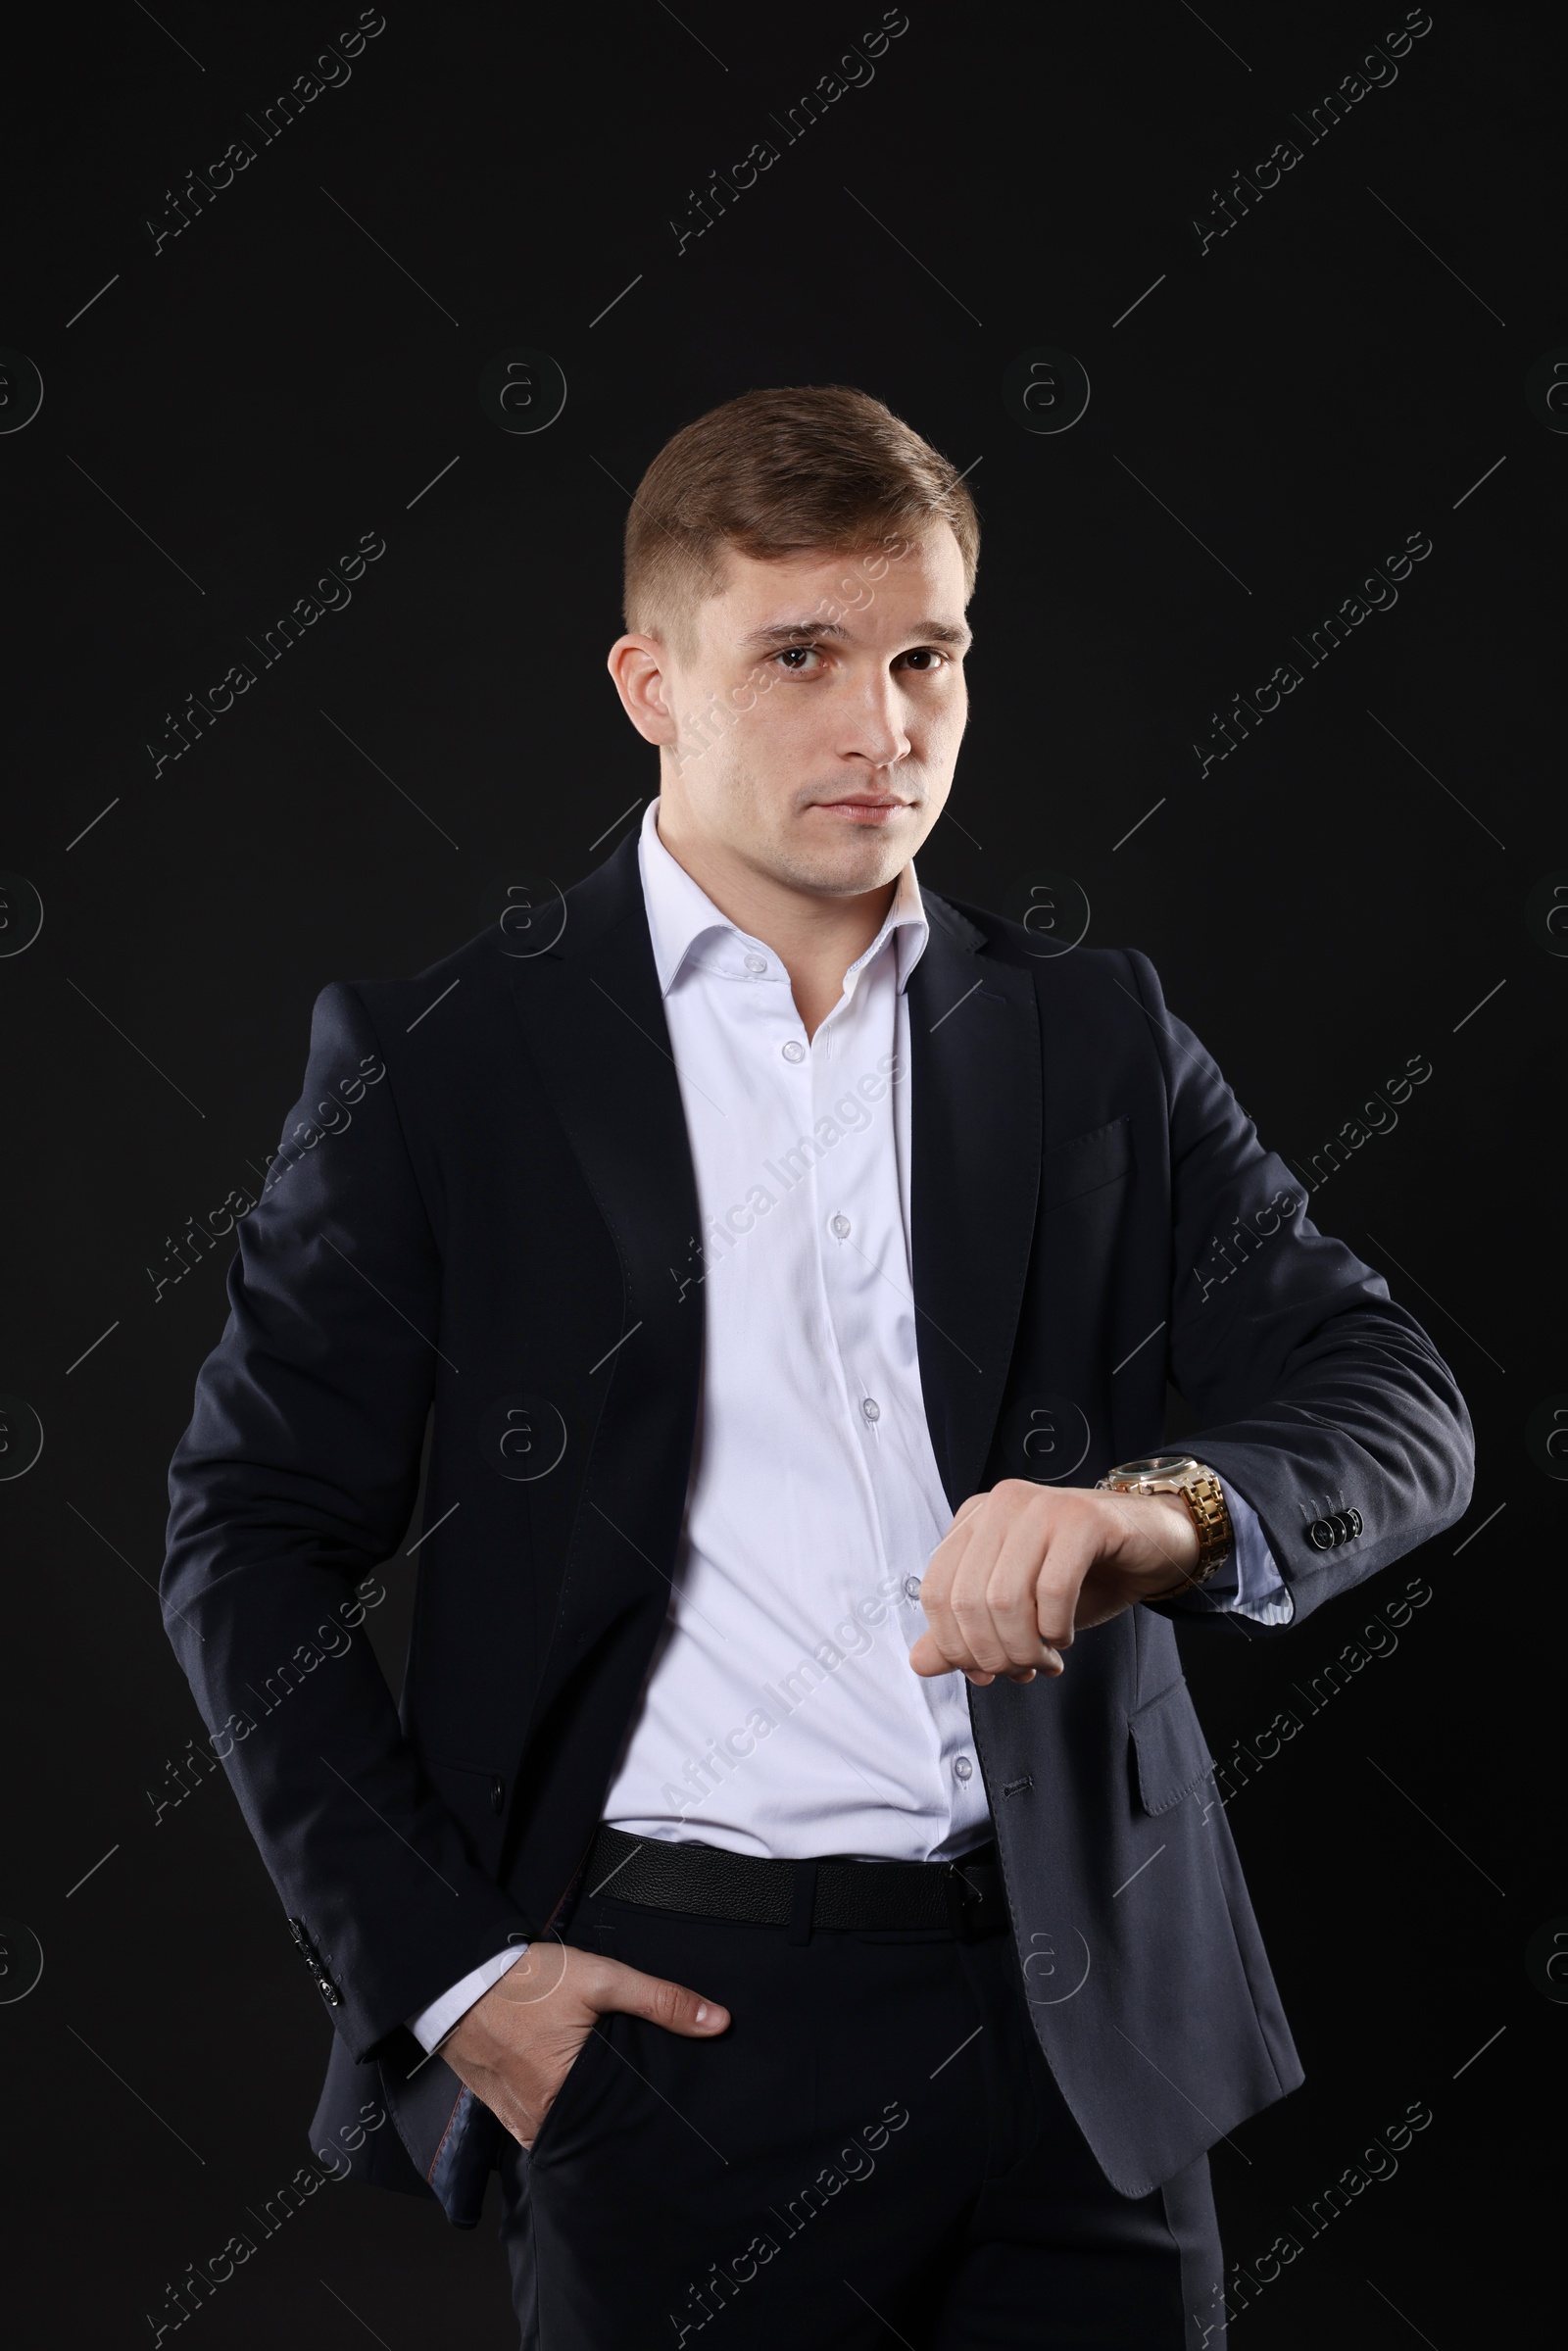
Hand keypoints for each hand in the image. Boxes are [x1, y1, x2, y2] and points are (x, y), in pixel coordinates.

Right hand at [441, 1941, 728, 2148]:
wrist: (455, 1975)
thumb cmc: (521, 1980)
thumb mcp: (600, 1979)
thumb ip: (660, 2001)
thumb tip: (717, 2022)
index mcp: (561, 2101)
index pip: (620, 2125)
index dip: (644, 2113)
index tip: (664, 2109)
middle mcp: (536, 2122)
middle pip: (593, 2128)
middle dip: (615, 2114)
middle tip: (636, 2092)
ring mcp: (514, 2119)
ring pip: (565, 2126)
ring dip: (584, 2111)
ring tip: (607, 2090)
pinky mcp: (499, 2107)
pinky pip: (538, 2120)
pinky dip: (557, 2106)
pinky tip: (570, 2084)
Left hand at [908, 1480, 1198, 1685]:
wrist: (1152, 1543)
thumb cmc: (1081, 1573)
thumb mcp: (1016, 1607)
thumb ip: (966, 1632)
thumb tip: (920, 1663)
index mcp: (974, 1520)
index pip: (936, 1592)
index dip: (955, 1646)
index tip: (984, 1672)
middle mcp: (1000, 1505)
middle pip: (968, 1600)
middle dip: (993, 1653)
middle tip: (1023, 1670)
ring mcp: (1041, 1506)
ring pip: (1006, 1598)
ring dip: (1026, 1648)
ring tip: (1047, 1659)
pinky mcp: (1083, 1519)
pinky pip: (1053, 1589)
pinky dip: (1056, 1628)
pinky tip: (1065, 1636)